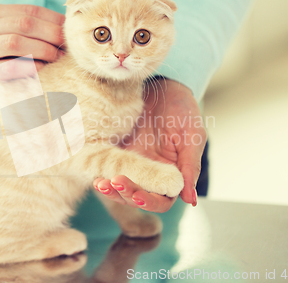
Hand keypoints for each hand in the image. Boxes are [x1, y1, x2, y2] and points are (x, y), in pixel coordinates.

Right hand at [0, 4, 64, 107]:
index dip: (52, 19)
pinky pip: (10, 70)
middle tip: (67, 47)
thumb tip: (63, 27)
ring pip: (16, 44)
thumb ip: (20, 27)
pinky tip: (43, 72)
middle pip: (23, 25)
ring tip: (58, 59)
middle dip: (51, 35)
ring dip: (43, 51)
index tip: (69, 30)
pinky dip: (31, 70)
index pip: (27, 10)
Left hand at [94, 79, 205, 211]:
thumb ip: (190, 167)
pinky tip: (95, 175)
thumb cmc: (182, 109)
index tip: (137, 197)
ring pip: (121, 187)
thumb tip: (190, 199)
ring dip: (111, 189)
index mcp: (171, 174)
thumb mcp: (192, 136)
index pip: (161, 199)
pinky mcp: (117, 151)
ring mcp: (133, 163)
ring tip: (101, 184)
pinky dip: (102, 173)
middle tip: (115, 184)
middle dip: (126, 194)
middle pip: (138, 196)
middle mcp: (151, 173)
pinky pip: (108, 168)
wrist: (162, 86)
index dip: (149, 201)